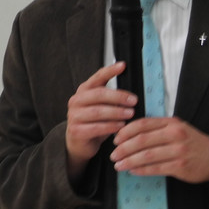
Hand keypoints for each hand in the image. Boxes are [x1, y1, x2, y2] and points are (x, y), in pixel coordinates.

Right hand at [66, 62, 136, 182]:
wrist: (80, 142)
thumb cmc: (95, 122)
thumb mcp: (104, 107)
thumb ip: (113, 98)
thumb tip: (134, 94)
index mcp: (84, 91)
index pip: (97, 77)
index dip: (110, 71)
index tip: (123, 66)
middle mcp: (76, 101)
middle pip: (99, 94)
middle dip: (118, 97)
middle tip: (134, 101)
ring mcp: (74, 116)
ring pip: (97, 111)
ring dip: (116, 112)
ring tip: (130, 114)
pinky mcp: (76, 131)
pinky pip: (96, 127)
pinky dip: (110, 126)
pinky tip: (120, 126)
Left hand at [111, 116, 208, 183]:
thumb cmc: (193, 143)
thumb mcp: (178, 128)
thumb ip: (158, 128)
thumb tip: (130, 134)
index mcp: (172, 123)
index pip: (143, 124)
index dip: (125, 132)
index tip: (116, 139)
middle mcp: (175, 135)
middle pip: (142, 140)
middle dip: (123, 149)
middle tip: (113, 154)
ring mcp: (179, 151)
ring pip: (146, 156)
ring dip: (129, 161)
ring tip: (119, 165)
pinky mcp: (180, 166)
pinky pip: (155, 168)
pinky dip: (141, 170)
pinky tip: (133, 171)